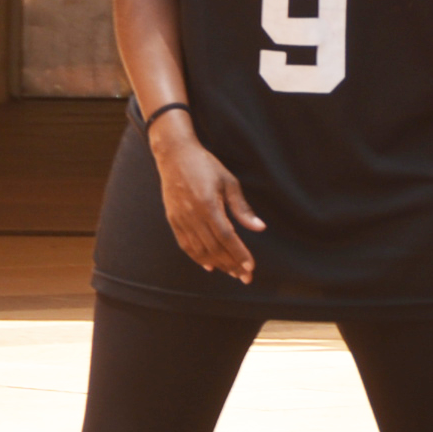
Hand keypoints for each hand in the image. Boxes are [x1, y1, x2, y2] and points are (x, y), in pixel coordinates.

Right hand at [149, 115, 262, 282]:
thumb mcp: (229, 182)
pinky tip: (209, 265)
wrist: (174, 155)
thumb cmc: (206, 166)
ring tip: (231, 272)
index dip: (239, 253)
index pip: (226, 237)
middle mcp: (192, 215)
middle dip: (231, 264)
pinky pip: (185, 244)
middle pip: (214, 248)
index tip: (250, 267)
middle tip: (245, 277)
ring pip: (199, 250)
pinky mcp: (172, 219)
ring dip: (217, 264)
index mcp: (208, 205)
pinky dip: (197, 257)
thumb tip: (259, 228)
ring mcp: (180, 219)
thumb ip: (242, 208)